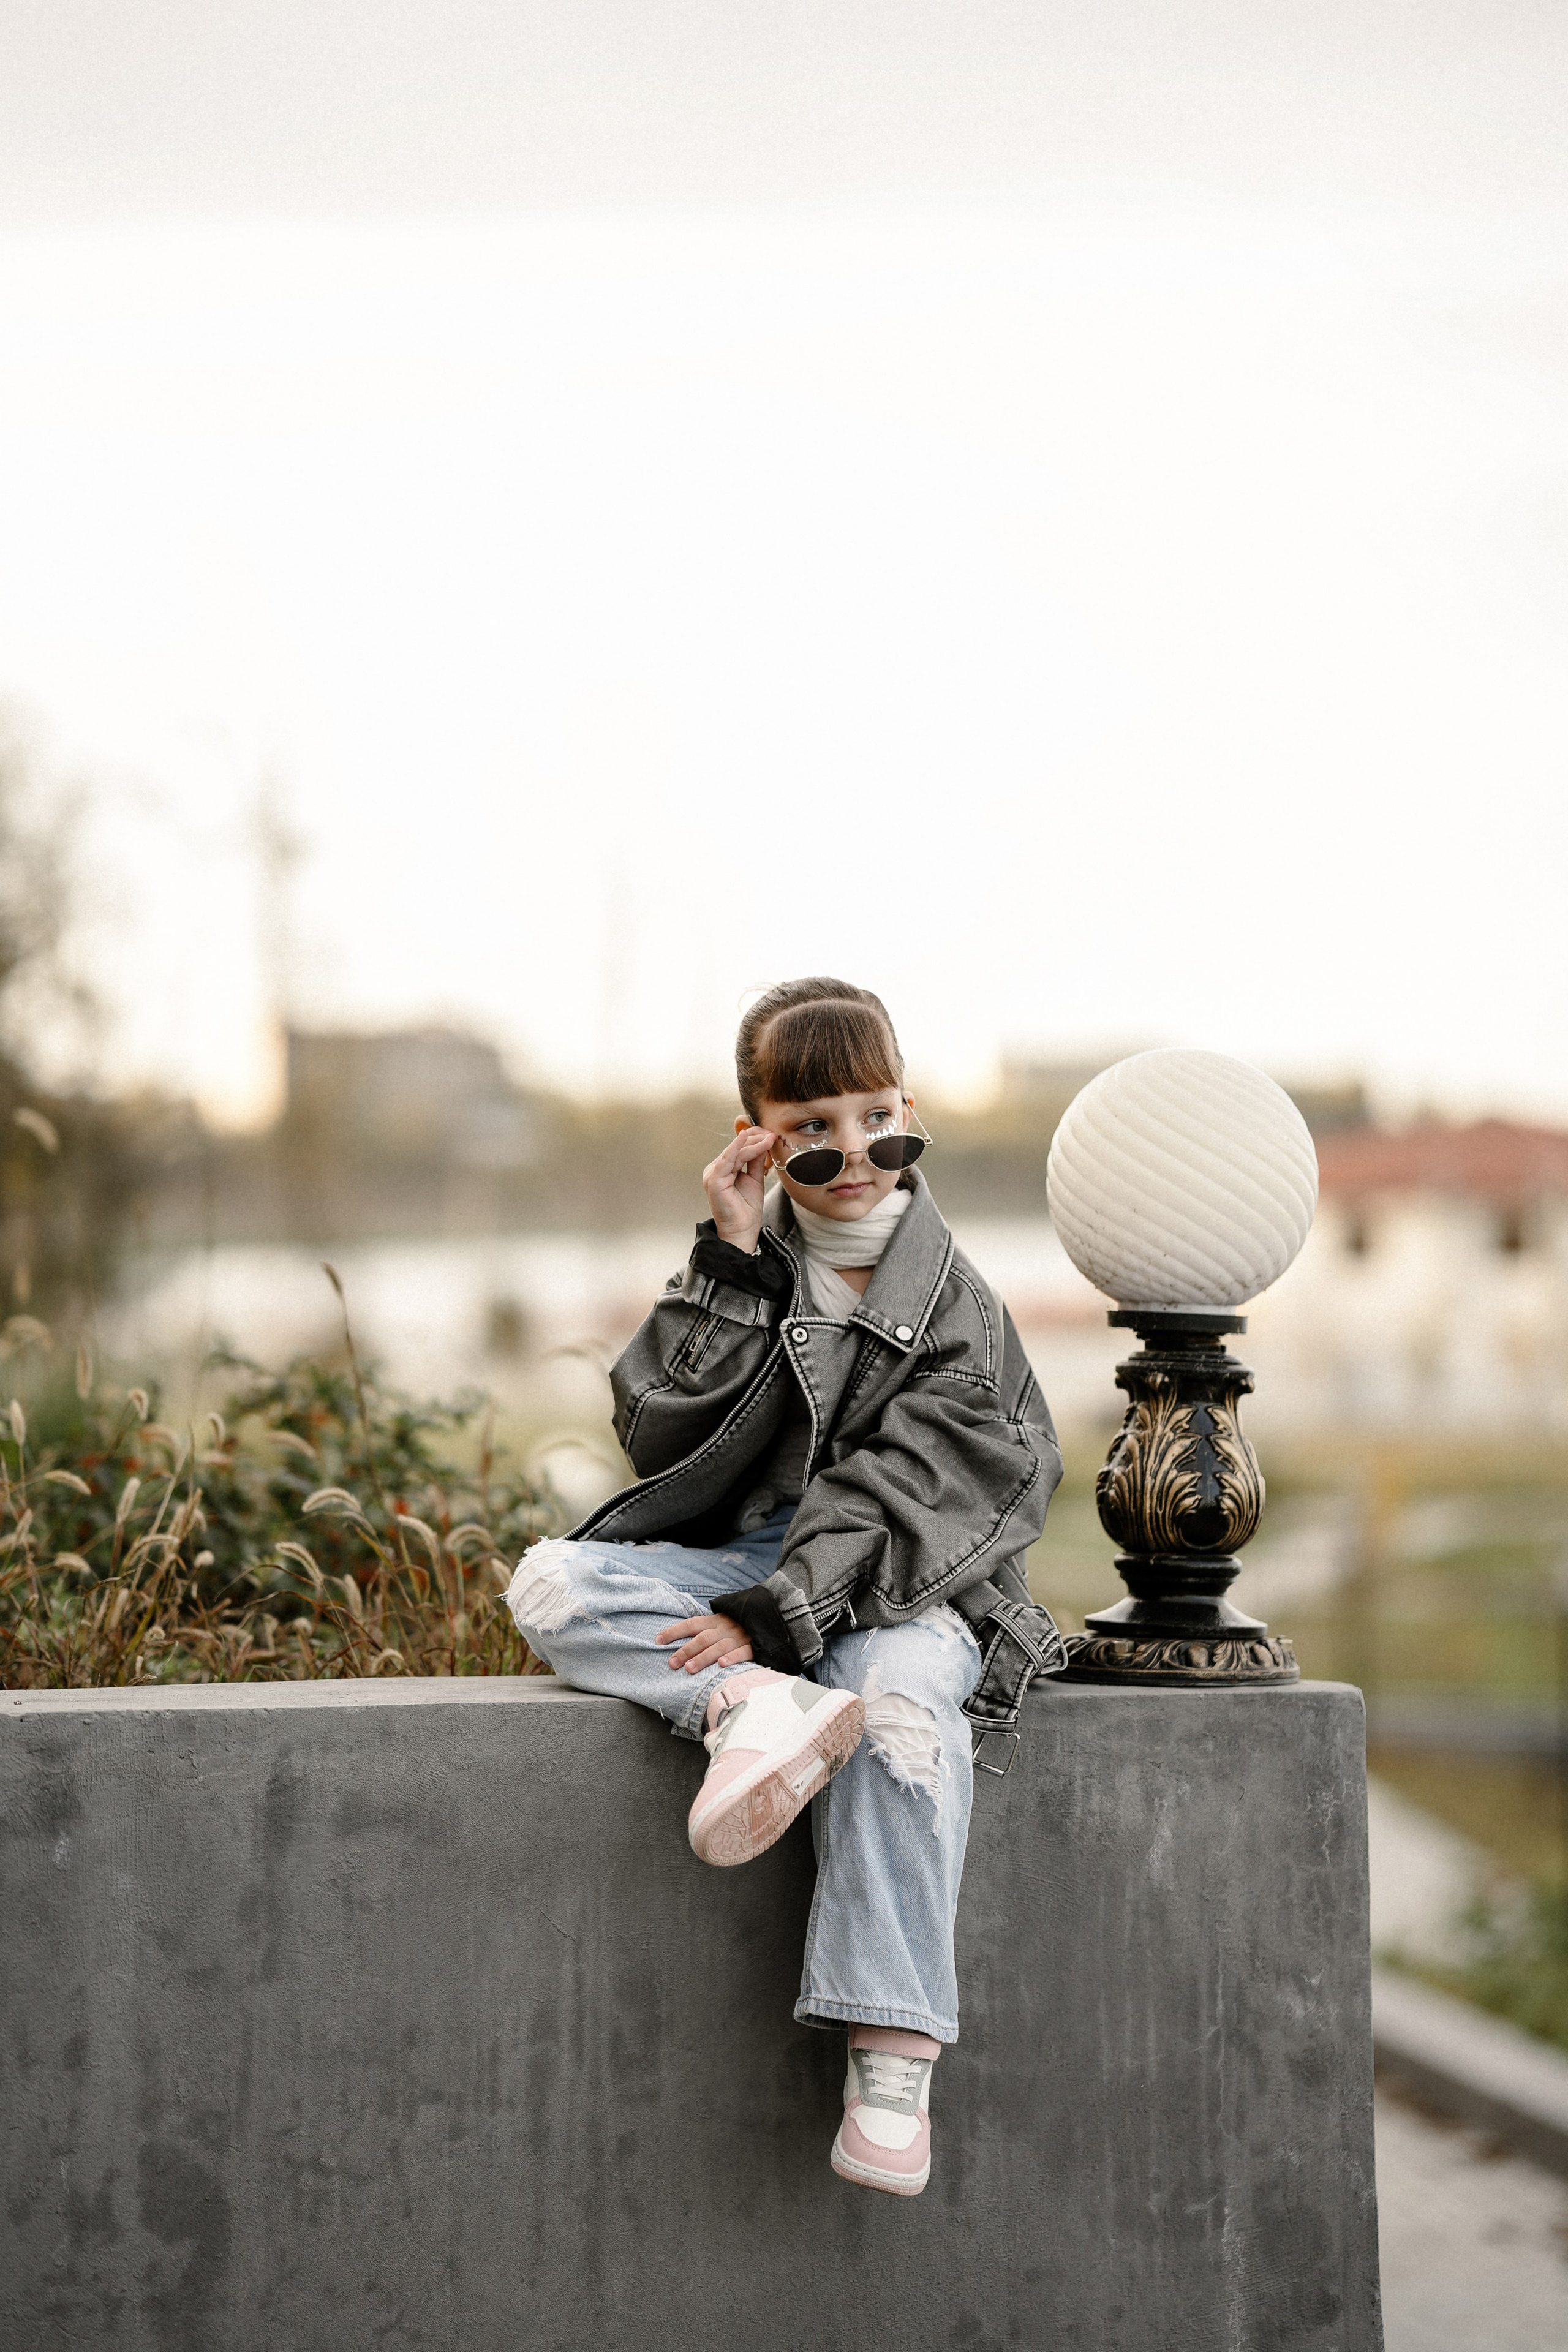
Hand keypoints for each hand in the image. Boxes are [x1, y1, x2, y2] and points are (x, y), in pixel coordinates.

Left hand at [656, 1611, 752, 1672]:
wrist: (767, 1619)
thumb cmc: (735, 1626)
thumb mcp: (719, 1623)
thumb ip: (701, 1631)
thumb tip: (674, 1639)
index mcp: (714, 1621)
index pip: (691, 1624)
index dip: (674, 1631)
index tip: (658, 1640)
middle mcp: (724, 1629)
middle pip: (703, 1638)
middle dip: (687, 1650)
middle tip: (672, 1663)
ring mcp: (739, 1637)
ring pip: (719, 1647)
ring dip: (704, 1657)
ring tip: (690, 1668)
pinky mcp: (753, 1646)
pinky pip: (742, 1652)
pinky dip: (732, 1658)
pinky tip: (722, 1665)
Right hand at [702, 1127, 776, 1251]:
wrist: (742, 1231)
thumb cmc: (747, 1210)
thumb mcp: (755, 1180)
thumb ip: (757, 1162)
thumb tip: (764, 1143)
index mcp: (724, 1169)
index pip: (739, 1148)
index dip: (755, 1139)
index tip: (772, 1135)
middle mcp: (716, 1169)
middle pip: (737, 1147)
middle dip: (756, 1139)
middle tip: (773, 1134)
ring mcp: (713, 1174)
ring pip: (735, 1152)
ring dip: (753, 1143)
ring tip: (769, 1138)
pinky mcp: (714, 1180)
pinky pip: (727, 1159)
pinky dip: (736, 1147)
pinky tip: (745, 1137)